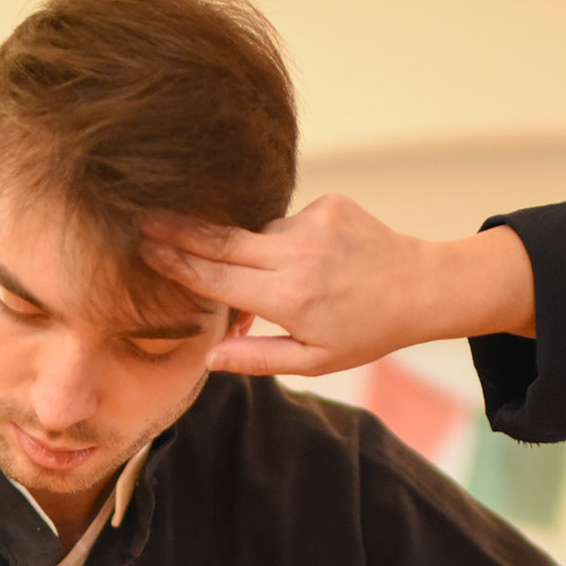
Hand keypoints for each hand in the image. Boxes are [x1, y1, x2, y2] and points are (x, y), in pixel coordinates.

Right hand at [141, 196, 535, 376]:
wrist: (423, 287)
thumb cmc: (366, 332)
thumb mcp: (313, 361)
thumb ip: (256, 359)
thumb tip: (209, 358)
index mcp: (288, 298)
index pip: (216, 278)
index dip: (176, 263)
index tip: (144, 249)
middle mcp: (296, 255)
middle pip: (221, 241)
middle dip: (179, 230)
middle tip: (142, 217)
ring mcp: (313, 224)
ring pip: (258, 234)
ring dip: (257, 254)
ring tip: (295, 282)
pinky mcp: (328, 203)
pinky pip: (288, 222)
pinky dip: (290, 241)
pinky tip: (319, 262)